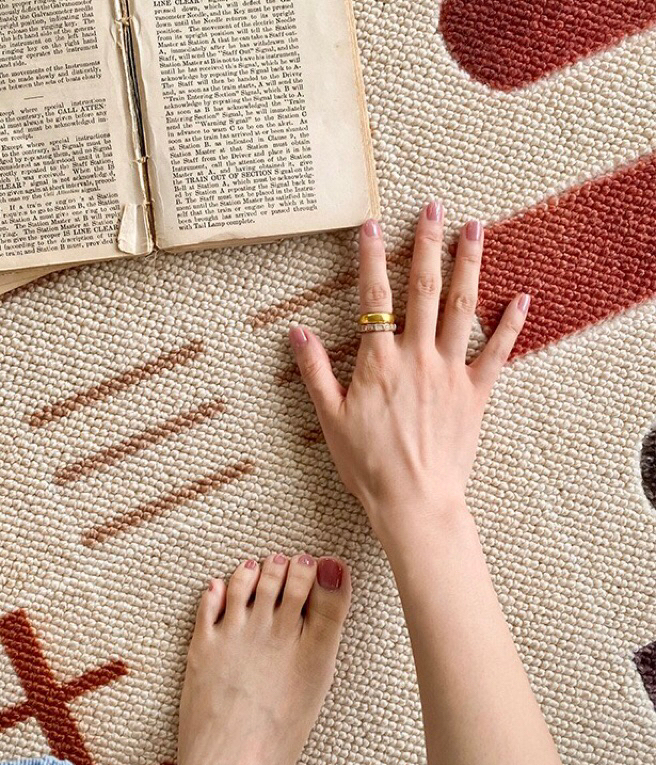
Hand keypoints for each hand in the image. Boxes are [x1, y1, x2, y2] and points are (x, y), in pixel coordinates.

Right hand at [289, 203, 528, 531]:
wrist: (414, 501)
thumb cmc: (368, 464)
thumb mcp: (329, 418)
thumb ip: (314, 371)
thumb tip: (296, 332)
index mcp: (380, 362)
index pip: (375, 298)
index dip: (371, 259)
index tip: (371, 226)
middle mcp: (418, 357)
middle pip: (424, 290)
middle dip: (426, 245)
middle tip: (433, 208)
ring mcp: (450, 373)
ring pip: (461, 309)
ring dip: (468, 266)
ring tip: (474, 230)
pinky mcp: (476, 394)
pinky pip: (497, 353)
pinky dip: (511, 325)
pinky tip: (522, 298)